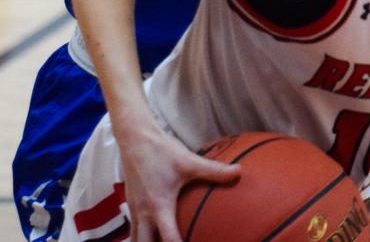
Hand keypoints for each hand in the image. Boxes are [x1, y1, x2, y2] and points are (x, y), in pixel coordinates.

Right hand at [117, 126, 239, 241]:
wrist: (135, 137)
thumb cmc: (161, 150)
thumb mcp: (189, 161)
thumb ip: (214, 170)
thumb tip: (238, 172)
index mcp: (159, 205)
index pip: (169, 238)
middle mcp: (143, 212)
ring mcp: (134, 209)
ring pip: (136, 239)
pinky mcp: (131, 203)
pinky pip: (134, 228)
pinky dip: (142, 236)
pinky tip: (154, 235)